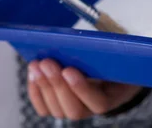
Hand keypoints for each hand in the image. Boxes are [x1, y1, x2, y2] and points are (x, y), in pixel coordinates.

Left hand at [28, 59, 143, 119]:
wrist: (113, 68)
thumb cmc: (116, 59)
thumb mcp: (119, 55)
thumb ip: (109, 52)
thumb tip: (87, 42)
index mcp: (113, 96)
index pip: (99, 103)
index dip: (82, 89)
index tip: (69, 70)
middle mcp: (93, 108)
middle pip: (73, 109)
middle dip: (57, 85)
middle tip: (47, 62)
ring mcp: (75, 109)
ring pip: (57, 110)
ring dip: (44, 86)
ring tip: (36, 65)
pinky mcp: (60, 106)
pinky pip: (45, 108)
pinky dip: (36, 92)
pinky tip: (33, 75)